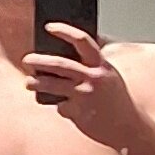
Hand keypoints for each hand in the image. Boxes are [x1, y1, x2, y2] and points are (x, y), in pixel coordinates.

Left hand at [23, 21, 136, 152]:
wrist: (127, 128)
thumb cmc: (116, 99)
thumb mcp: (110, 75)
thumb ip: (94, 62)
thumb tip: (74, 46)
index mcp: (101, 65)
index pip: (82, 41)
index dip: (64, 31)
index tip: (49, 27)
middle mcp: (93, 78)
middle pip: (60, 64)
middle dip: (39, 60)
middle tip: (27, 59)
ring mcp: (84, 96)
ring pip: (52, 85)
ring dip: (36, 83)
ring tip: (28, 83)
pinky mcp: (78, 113)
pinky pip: (61, 106)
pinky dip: (61, 107)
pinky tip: (66, 108)